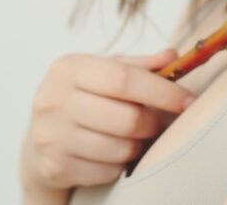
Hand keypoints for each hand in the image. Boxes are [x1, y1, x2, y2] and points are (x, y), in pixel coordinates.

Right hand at [19, 48, 195, 193]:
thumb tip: (172, 55)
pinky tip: (110, 152)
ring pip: (120, 148)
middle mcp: (53, 99)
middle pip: (127, 118)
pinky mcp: (54, 166)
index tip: (187, 100)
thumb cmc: (82, 98)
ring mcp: (50, 135)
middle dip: (152, 123)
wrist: (39, 140)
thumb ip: (138, 65)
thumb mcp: (103, 73)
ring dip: (136, 145)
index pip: (124, 79)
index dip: (162, 91)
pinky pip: (108, 171)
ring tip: (131, 136)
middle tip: (157, 122)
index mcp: (69, 68)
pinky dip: (118, 164)